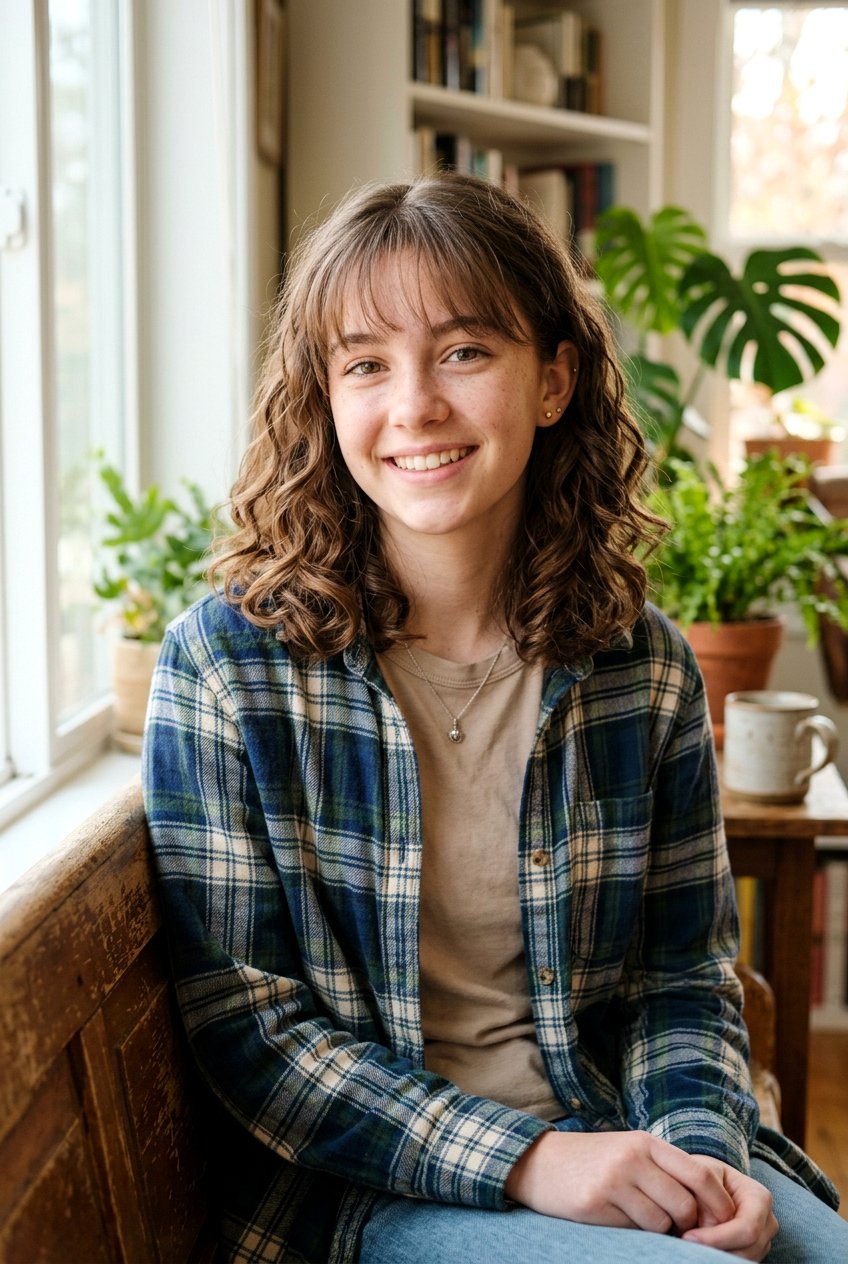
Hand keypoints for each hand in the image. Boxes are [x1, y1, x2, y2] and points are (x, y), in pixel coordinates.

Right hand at [505, 1130, 735, 1236]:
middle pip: (686, 1203)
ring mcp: (614, 1179)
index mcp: (647, 1142)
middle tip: (681, 1233)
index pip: (700, 1174)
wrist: (539, 1162)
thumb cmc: (593, 1162)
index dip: (718, 1204)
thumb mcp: (630, 1153)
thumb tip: (707, 1208)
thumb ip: (665, 1172)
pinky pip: (633, 1232)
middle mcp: (634, 1157)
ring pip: (662, 1222)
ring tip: (645, 1226)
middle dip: (690, 1226)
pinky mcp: (596, 1203)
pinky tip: (620, 1224)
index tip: (722, 1224)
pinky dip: (636, 1236)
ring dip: (662, 1234)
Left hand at [682, 1158, 777, 1259]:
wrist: (707, 1179)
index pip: (746, 1229)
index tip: (688, 1237)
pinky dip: (718, 1258)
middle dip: (716, 1250)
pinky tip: (699, 1250)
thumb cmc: (704, 1173)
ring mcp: (762, 1240)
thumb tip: (702, 1232)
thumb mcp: (702, 1175)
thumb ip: (706, 1201)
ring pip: (742, 1260)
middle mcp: (767, 1222)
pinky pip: (737, 1261)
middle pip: (747, 1250)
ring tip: (691, 1246)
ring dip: (716, 1256)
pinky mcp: (752, 1252)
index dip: (718, 1238)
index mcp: (760, 1198)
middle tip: (686, 1244)